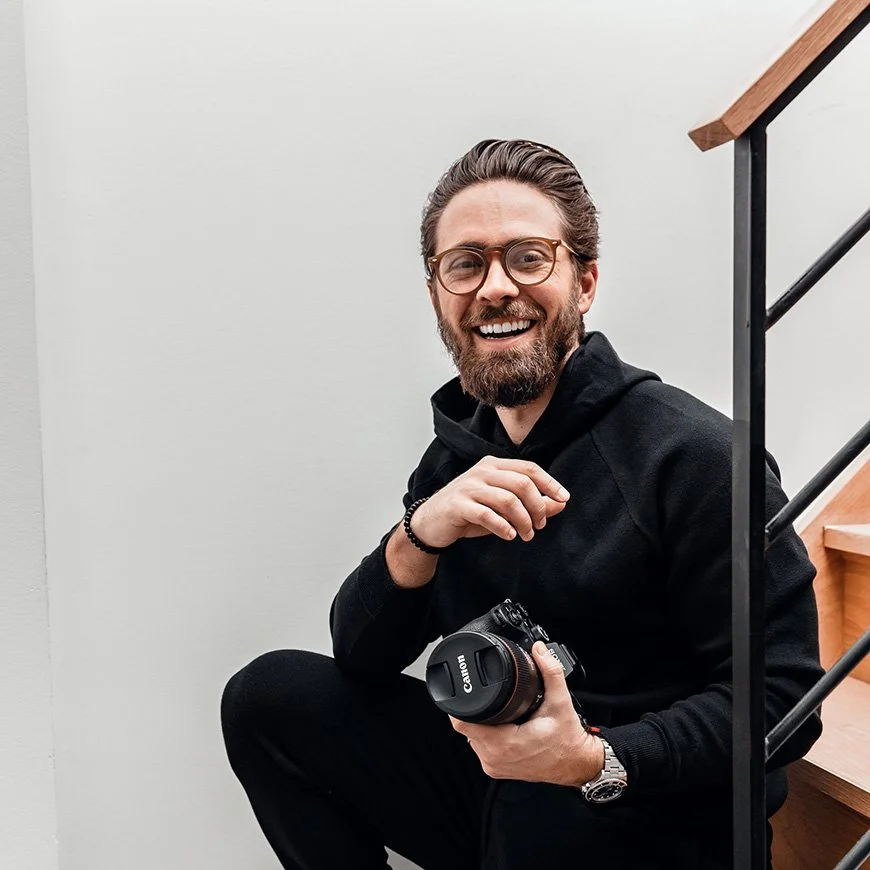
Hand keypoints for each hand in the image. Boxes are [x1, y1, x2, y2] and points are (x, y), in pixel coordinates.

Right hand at [411, 456, 569, 549]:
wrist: (431, 522)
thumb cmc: (470, 512)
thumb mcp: (502, 506)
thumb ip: (530, 503)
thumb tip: (560, 504)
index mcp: (494, 465)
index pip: (529, 468)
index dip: (549, 483)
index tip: (564, 498)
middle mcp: (482, 472)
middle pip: (522, 483)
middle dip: (537, 506)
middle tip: (539, 525)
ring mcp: (469, 487)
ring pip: (507, 499)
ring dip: (523, 520)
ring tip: (526, 535)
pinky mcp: (458, 505)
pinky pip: (487, 514)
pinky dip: (503, 526)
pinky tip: (509, 535)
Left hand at [449, 641, 603, 786]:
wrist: (576, 765)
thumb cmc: (568, 740)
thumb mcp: (560, 701)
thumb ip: (550, 672)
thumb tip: (539, 650)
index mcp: (506, 743)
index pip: (464, 724)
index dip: (460, 706)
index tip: (467, 692)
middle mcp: (495, 758)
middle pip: (466, 727)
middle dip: (476, 711)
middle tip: (495, 701)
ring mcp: (494, 766)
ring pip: (471, 738)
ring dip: (481, 724)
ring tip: (503, 715)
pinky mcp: (496, 770)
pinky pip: (481, 748)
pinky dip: (487, 736)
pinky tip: (504, 728)